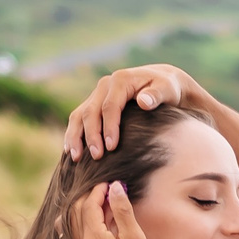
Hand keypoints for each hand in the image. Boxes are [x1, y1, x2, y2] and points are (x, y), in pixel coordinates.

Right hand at [64, 64, 194, 160]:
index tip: (111, 147)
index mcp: (120, 80)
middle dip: (91, 136)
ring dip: (75, 137)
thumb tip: (143, 101)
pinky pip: (78, 118)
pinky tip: (71, 151)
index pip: (110, 106)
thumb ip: (157, 95)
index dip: (109, 127)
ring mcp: (97, 94)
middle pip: (91, 112)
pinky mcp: (94, 103)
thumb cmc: (167, 88)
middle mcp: (105, 85)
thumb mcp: (168, 89)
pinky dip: (73, 134)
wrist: (162, 83)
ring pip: (79, 115)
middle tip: (97, 157)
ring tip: (76, 158)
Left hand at [72, 179, 159, 238]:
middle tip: (107, 190)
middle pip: (75, 211)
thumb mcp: (135, 238)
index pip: (88, 204)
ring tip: (102, 204)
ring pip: (71, 222)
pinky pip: (73, 234)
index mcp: (92, 238)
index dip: (99, 190)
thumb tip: (115, 187)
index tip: (111, 183)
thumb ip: (123, 211)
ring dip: (84, 208)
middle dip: (89, 197)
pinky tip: (93, 222)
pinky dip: (80, 222)